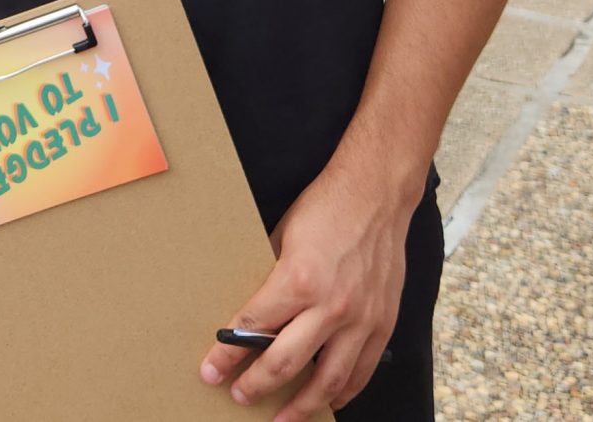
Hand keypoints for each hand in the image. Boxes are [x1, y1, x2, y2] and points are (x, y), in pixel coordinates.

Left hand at [199, 163, 413, 420]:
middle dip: (255, 385)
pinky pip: (360, 371)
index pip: (252, 329)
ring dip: (301, 407)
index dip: (227, 355)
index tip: (211, 371)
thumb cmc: (325, 208)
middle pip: (285, 363)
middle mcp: (331, 306)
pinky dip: (343, 392)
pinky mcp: (382, 323)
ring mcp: (360, 319)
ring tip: (280, 420)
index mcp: (298, 280)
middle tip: (237, 395)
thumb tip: (252, 311)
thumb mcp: (282, 236)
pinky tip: (328, 401)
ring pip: (327, 381)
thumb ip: (271, 278)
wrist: (376, 194)